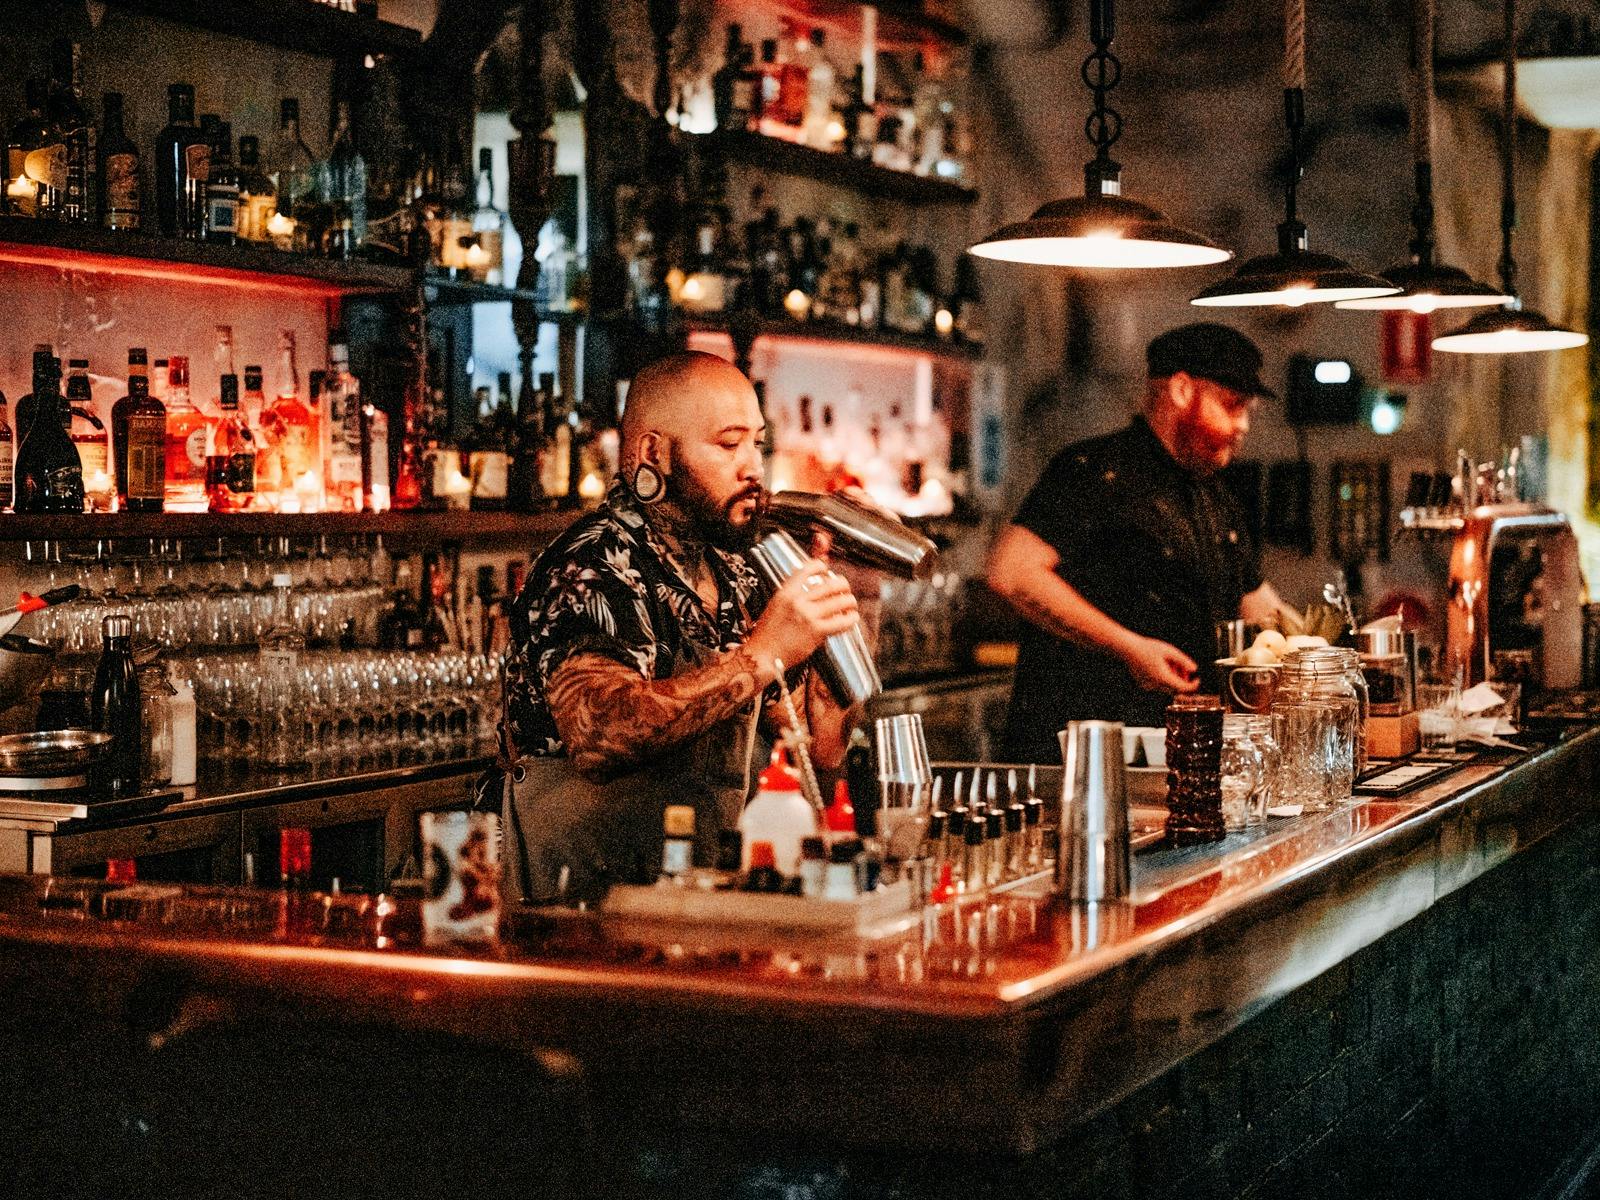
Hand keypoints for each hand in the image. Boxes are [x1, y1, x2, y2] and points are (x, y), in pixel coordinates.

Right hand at [747, 558, 859, 679]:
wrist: (763, 654)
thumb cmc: (768, 634)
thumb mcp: (776, 606)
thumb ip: (793, 597)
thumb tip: (813, 590)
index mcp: (786, 592)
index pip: (807, 569)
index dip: (820, 566)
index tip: (826, 570)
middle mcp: (798, 601)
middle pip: (831, 584)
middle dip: (843, 585)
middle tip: (845, 590)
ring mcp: (808, 616)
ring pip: (840, 602)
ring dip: (850, 602)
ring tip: (851, 605)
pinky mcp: (816, 632)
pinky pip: (841, 622)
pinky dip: (850, 619)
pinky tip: (851, 619)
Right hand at [1122, 636, 1198, 693]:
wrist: (1127, 649)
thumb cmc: (1147, 648)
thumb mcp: (1169, 651)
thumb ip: (1183, 661)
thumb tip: (1194, 669)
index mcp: (1162, 678)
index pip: (1183, 688)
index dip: (1193, 685)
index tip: (1197, 680)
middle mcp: (1155, 685)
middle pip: (1175, 688)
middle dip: (1182, 680)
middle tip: (1183, 667)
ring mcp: (1149, 686)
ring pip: (1167, 687)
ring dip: (1173, 678)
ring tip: (1170, 663)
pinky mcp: (1144, 684)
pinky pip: (1158, 685)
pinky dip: (1164, 678)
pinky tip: (1160, 666)